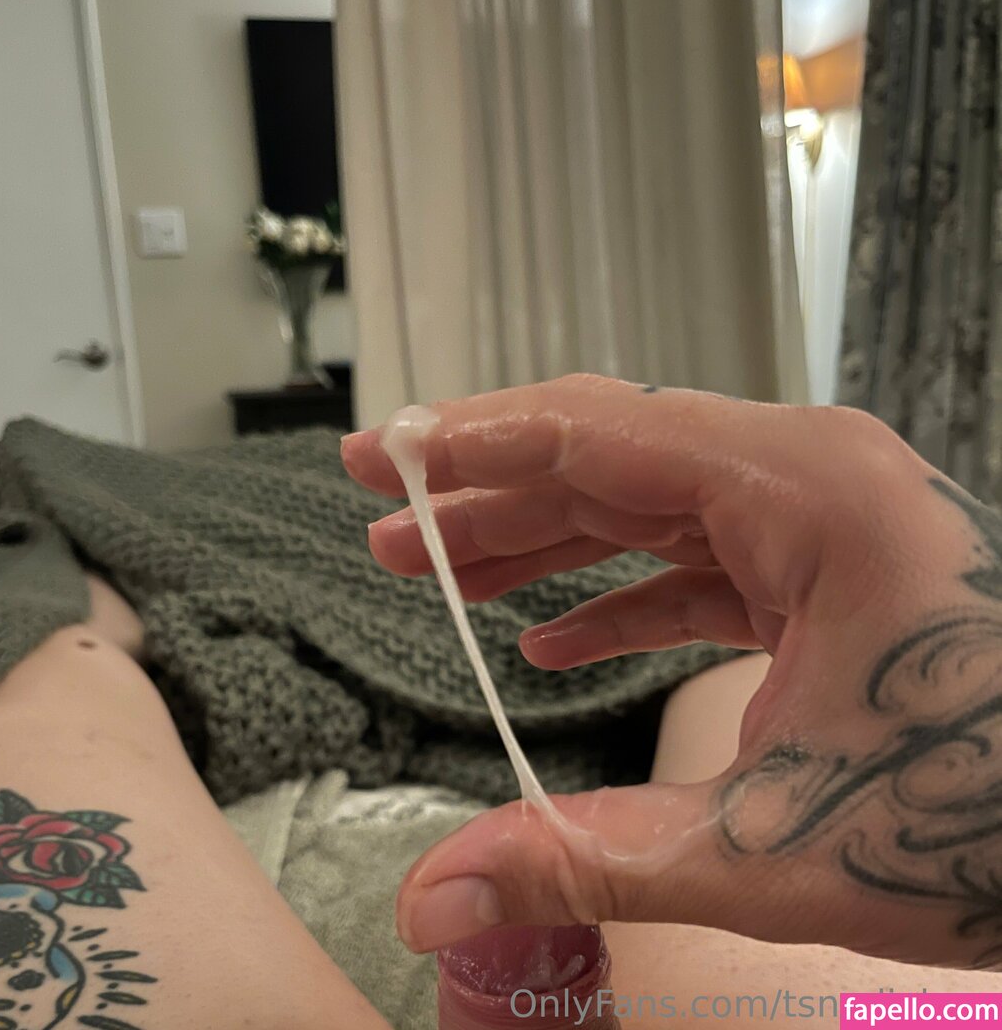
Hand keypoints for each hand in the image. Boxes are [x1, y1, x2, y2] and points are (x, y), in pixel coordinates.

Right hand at [342, 374, 1001, 968]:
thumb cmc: (991, 817)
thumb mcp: (769, 847)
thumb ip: (586, 857)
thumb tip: (435, 897)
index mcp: (803, 489)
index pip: (597, 429)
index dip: (472, 440)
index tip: (385, 453)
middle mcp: (809, 476)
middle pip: (610, 458)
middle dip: (488, 495)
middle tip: (389, 526)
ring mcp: (820, 521)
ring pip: (647, 507)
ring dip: (542, 543)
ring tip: (444, 573)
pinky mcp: (825, 573)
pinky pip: (696, 563)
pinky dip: (619, 594)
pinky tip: (555, 635)